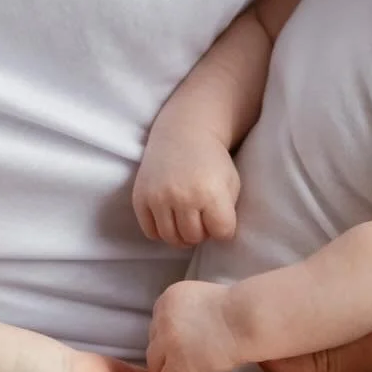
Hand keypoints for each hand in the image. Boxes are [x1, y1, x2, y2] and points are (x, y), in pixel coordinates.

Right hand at [133, 132, 240, 248]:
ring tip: (187, 219)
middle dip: (201, 232)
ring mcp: (158, 198)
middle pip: (194, 237)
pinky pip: (151, 233)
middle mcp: (183, 197)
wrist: (183, 133)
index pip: (222, 233)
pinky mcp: (140, 198)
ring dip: (181, 235)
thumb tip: (213, 238)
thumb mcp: (231, 182)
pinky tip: (170, 218)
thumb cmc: (212, 161)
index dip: (223, 228)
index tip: (220, 215)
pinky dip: (162, 231)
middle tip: (201, 217)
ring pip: (172, 239)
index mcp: (210, 193)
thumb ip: (227, 212)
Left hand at [145, 277, 241, 371]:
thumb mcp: (204, 300)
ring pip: (155, 364)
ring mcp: (168, 341)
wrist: (250, 318)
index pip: (157, 325)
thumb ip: (189, 312)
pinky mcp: (178, 363)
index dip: (165, 340)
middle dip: (161, 358)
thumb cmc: (240, 310)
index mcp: (168, 298)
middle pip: (154, 344)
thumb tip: (187, 331)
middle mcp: (163, 318)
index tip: (173, 350)